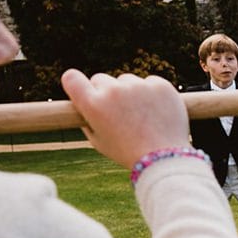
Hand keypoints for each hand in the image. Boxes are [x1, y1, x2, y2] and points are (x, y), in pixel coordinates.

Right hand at [60, 69, 189, 171]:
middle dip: (105, 93)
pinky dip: (151, 94)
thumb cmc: (128, 153)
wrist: (165, 159)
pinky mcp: (160, 85)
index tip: (81, 89)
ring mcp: (138, 86)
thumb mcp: (99, 141)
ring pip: (127, 81)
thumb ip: (89, 119)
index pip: (71, 78)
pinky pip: (149, 83)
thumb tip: (82, 101)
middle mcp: (113, 91)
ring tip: (141, 117)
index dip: (75, 83)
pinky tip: (156, 112)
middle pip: (101, 80)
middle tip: (118, 113)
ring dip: (130, 93)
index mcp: (93, 104)